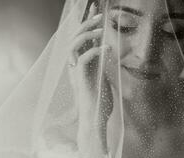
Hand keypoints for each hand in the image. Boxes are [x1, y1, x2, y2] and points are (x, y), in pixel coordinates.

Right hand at [68, 2, 112, 157]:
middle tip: (99, 12)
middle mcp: (77, 64)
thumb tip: (105, 53)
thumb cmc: (99, 101)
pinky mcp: (82, 78)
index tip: (95, 11)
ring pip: (76, 45)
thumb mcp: (101, 78)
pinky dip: (96, 50)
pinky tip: (108, 48)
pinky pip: (85, 59)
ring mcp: (78, 71)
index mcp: (83, 63)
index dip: (87, 24)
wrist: (94, 119)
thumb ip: (99, 64)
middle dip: (86, 22)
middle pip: (77, 37)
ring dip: (88, 33)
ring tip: (101, 28)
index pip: (83, 39)